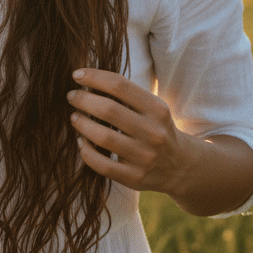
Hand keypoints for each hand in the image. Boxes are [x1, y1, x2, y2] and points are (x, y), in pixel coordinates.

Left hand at [68, 67, 191, 198]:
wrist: (180, 166)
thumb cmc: (156, 128)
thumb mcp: (153, 108)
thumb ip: (127, 95)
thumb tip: (87, 78)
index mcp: (157, 109)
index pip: (120, 86)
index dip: (94, 77)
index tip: (76, 74)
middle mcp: (153, 133)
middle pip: (108, 110)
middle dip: (83, 100)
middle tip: (72, 96)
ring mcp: (144, 157)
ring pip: (102, 137)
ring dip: (81, 123)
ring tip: (74, 116)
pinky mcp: (135, 178)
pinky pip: (102, 165)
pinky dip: (86, 151)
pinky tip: (81, 141)